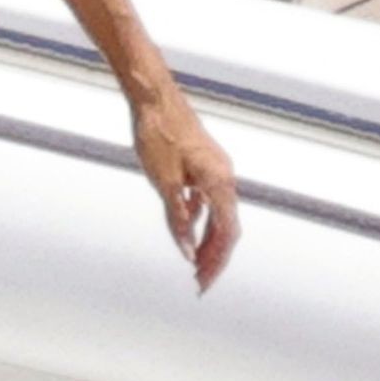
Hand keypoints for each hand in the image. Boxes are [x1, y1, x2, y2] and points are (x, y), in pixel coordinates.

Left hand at [130, 93, 240, 293]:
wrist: (153, 98)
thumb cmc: (158, 133)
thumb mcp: (164, 183)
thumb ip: (177, 219)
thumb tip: (186, 251)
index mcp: (219, 183)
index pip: (226, 234)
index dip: (216, 262)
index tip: (204, 282)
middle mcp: (224, 176)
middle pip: (226, 227)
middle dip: (214, 256)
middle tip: (199, 281)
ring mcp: (215, 168)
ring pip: (218, 213)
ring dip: (207, 239)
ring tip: (193, 261)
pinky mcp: (203, 162)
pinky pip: (209, 198)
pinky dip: (200, 217)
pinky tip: (187, 226)